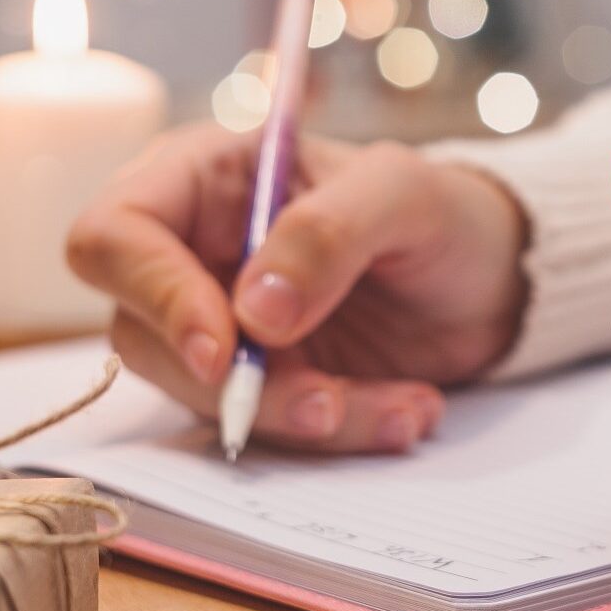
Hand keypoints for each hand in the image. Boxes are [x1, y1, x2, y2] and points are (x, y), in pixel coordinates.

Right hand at [67, 122, 527, 453]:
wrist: (495, 279)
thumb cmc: (443, 211)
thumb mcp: (403, 194)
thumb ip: (328, 232)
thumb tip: (253, 312)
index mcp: (203, 178)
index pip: (115, 234)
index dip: (154, 295)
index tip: (226, 349)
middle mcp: (194, 253)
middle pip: (143, 335)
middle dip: (235, 385)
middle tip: (325, 402)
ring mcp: (222, 326)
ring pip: (208, 397)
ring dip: (303, 417)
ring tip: (402, 408)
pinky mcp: (262, 384)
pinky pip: (269, 427)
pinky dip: (340, 432)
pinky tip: (407, 412)